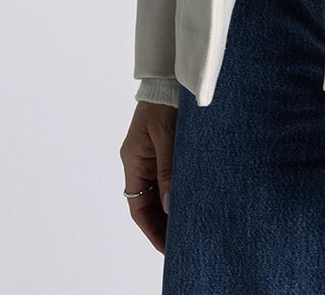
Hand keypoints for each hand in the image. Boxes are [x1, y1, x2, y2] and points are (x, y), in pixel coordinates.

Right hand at [120, 100, 176, 251]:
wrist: (168, 76)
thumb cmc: (164, 102)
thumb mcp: (166, 136)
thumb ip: (168, 170)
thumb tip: (170, 205)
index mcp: (133, 161)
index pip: (138, 207)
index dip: (151, 229)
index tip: (166, 247)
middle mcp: (139, 162)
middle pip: (148, 203)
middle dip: (162, 224)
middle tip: (182, 242)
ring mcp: (150, 156)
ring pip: (158, 192)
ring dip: (171, 209)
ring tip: (189, 225)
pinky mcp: (163, 148)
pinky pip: (167, 177)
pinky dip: (176, 191)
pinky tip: (191, 199)